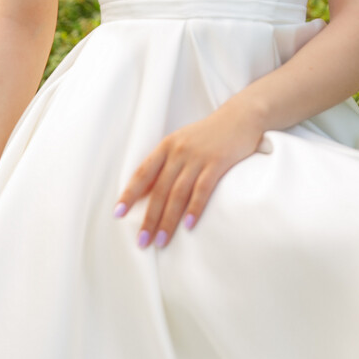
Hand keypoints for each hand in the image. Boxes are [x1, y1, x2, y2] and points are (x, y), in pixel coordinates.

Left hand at [113, 96, 264, 249]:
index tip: (118, 214)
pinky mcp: (217, 162)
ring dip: (168, 220)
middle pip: (160, 190)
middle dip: (149, 218)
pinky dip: (194, 208)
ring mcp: (198, 157)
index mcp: (166, 146)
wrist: (240, 116)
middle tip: (142, 242)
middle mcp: (178, 151)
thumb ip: (166, 163)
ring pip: (178, 193)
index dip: (130, 194)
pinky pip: (202, 189)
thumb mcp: (182, 143)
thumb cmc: (209, 134)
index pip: (143, 173)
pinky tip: (188, 225)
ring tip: (161, 241)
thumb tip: (147, 192)